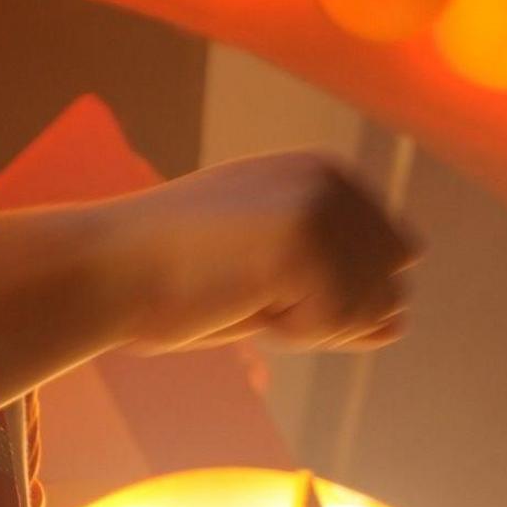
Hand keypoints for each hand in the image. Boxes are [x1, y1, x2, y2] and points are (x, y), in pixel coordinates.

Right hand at [90, 149, 418, 354]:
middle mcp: (333, 179)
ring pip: (370, 312)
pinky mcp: (306, 247)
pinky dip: (291, 333)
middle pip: (388, 288)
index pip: (389, 263)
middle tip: (253, 287)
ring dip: (311, 324)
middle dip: (331, 310)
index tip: (262, 274)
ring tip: (244, 290)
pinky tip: (240, 298)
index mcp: (328, 173)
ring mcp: (321, 209)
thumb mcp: (274, 270)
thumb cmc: (176, 274)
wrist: (106, 267)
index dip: (332, 292)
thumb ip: (341, 286)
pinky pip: (333, 328)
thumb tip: (400, 321)